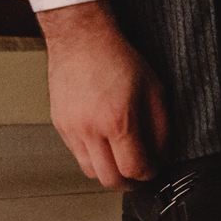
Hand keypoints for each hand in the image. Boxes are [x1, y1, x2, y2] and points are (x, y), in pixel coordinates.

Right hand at [38, 1, 168, 188]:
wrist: (82, 38)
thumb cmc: (119, 59)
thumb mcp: (155, 91)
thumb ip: (161, 128)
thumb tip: (161, 155)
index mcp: (118, 121)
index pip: (134, 169)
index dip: (149, 174)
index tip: (155, 168)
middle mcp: (91, 130)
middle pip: (109, 179)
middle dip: (129, 182)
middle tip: (141, 173)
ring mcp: (71, 129)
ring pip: (90, 171)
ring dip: (109, 171)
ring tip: (123, 160)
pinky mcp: (59, 125)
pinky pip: (77, 154)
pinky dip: (93, 156)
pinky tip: (105, 143)